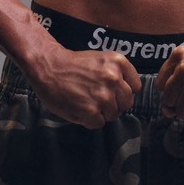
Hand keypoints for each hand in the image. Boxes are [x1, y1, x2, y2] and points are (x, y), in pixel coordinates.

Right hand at [27, 45, 141, 127]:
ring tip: (86, 102)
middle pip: (127, 103)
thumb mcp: (102, 60)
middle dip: (114, 104)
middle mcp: (114, 78)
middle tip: (98, 100)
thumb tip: (125, 96)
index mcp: (118, 62)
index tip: (113, 92)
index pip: (135, 87)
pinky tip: (80, 109)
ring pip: (113, 115)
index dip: (123, 92)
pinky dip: (90, 120)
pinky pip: (99, 124)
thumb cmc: (73, 65)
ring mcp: (103, 96)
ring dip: (101, 113)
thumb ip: (118, 75)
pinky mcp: (90, 111)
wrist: (48, 67)